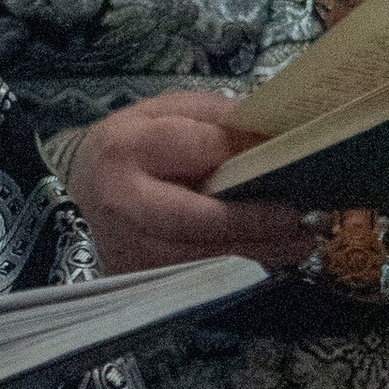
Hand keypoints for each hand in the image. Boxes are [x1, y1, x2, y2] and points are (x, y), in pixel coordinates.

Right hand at [68, 92, 318, 275]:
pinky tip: (273, 255)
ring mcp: (130, 249)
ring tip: (304, 240)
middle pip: (202, 219)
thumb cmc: (133, 144)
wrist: (84, 188)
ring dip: (260, 251)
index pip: (201, 151)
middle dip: (257, 220)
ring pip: (206, 257)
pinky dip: (241, 266)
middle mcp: (126, 204)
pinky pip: (200, 276)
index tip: (290, 153)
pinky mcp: (140, 277)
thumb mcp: (164, 112)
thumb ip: (213, 116)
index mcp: (129, 149)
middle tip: (300, 216)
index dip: (249, 153)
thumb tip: (270, 132)